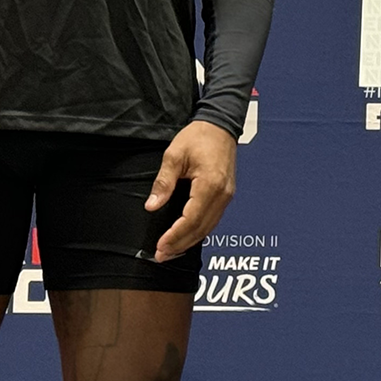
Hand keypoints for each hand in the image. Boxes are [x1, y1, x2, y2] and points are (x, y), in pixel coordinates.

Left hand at [146, 120, 237, 263]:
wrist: (220, 125)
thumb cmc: (198, 136)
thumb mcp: (174, 155)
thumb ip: (164, 182)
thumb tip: (152, 206)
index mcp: (209, 184)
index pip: (191, 219)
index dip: (175, 236)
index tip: (160, 246)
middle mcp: (222, 193)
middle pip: (202, 228)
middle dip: (181, 244)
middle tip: (162, 256)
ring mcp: (227, 195)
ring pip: (209, 227)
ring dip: (190, 241)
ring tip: (171, 251)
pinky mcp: (227, 195)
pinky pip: (213, 219)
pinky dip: (199, 232)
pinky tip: (187, 237)